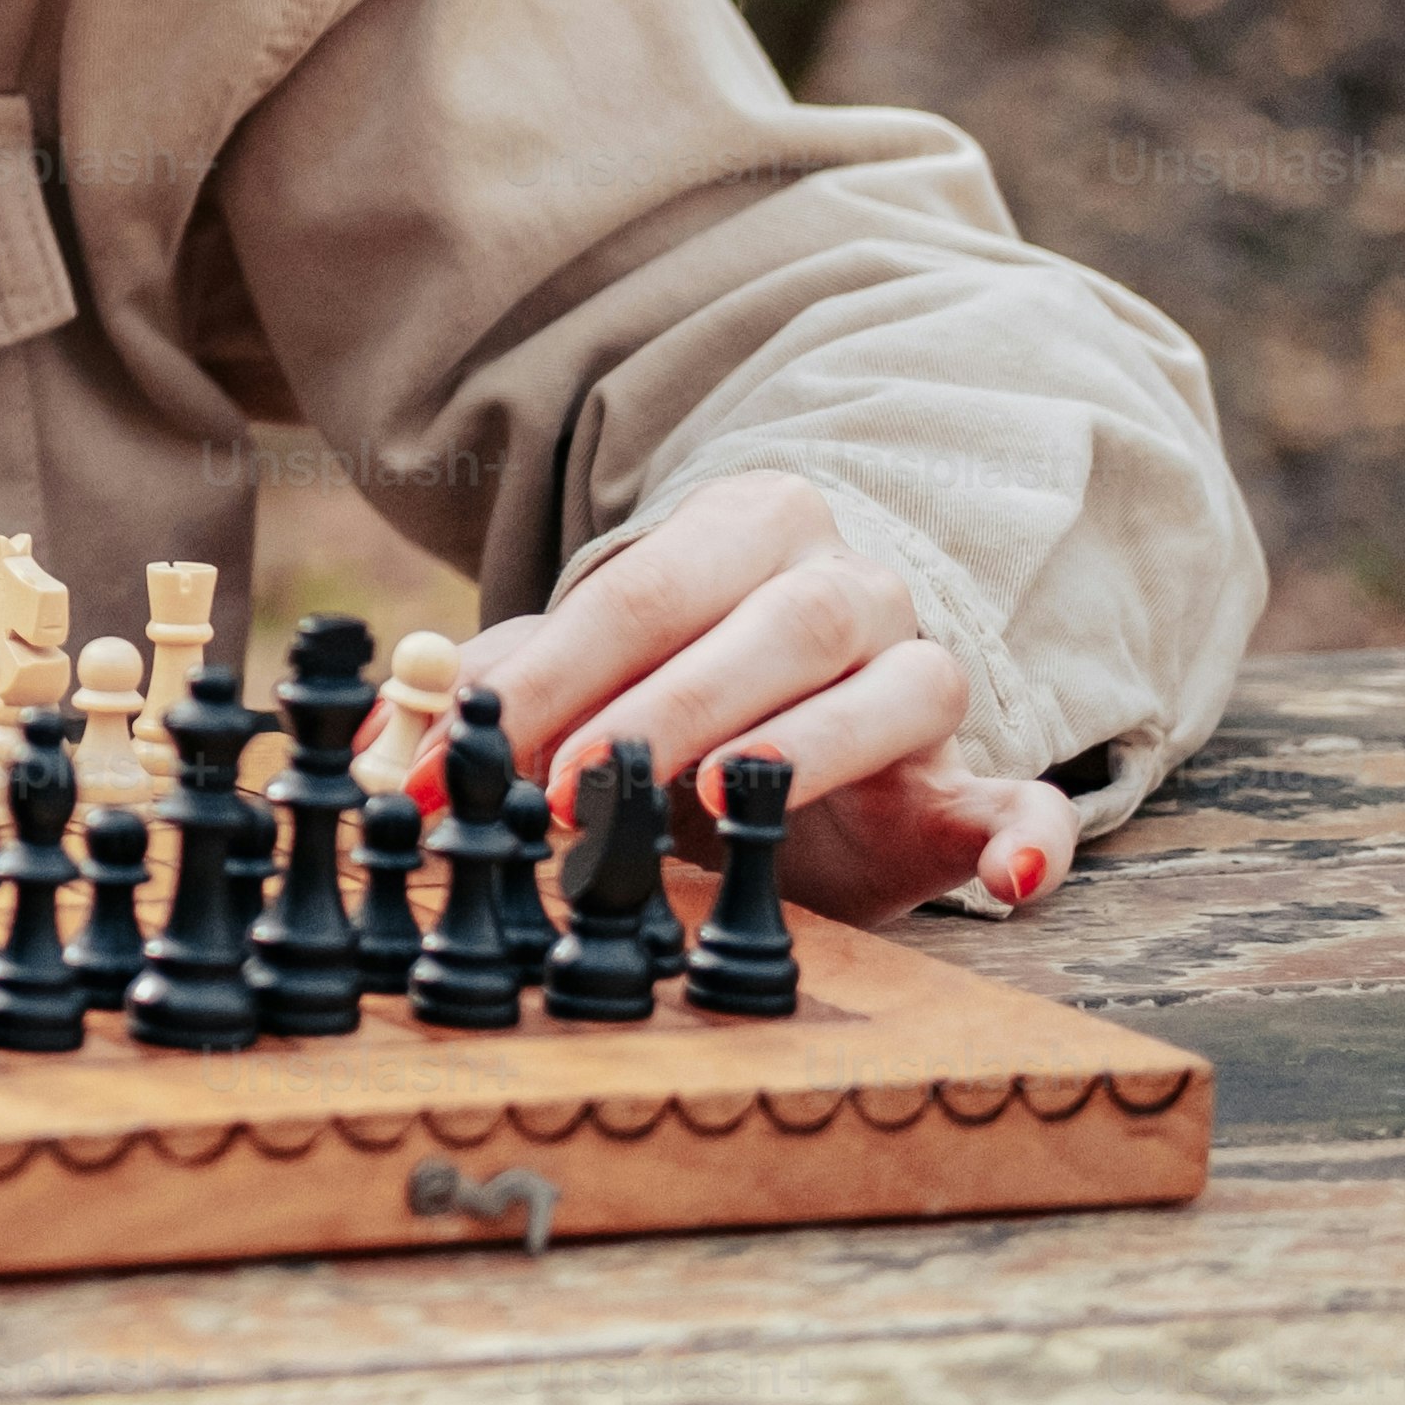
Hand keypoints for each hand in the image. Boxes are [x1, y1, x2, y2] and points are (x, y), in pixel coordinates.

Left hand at [447, 470, 1071, 927]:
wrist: (790, 723)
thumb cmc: (666, 691)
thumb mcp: (576, 683)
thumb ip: (489, 697)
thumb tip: (374, 743)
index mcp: (742, 531)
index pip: (640, 593)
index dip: (550, 676)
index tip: (473, 750)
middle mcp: (848, 585)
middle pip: (768, 625)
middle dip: (662, 706)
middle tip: (573, 786)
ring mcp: (923, 673)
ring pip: (892, 687)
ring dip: (804, 746)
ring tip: (718, 797)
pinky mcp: (973, 777)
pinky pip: (1028, 796)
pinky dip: (1030, 833)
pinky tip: (1011, 874)